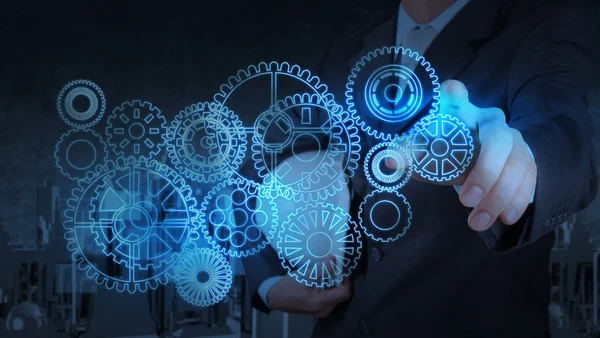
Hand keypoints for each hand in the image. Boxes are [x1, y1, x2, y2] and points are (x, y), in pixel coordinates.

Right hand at [266, 275, 351, 317]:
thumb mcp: (306, 275)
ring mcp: (322, 310)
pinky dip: (329, 287)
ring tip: (328, 271)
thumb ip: (322, 269)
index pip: (344, 292)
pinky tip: (323, 278)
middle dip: (340, 279)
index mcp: (321, 302)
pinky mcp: (319, 308)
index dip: (346, 279)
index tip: (342, 267)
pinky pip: (330, 297)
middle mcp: (324, 309)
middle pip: (342, 294)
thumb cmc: (289, 286)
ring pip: (336, 295)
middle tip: (335, 267)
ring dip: (335, 282)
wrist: (275, 296)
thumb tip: (334, 259)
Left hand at [387, 80, 536, 230]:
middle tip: (465, 200)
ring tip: (478, 222)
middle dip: (485, 171)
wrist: (483, 160)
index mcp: (464, 113)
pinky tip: (505, 218)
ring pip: (517, 164)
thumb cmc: (450, 150)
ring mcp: (516, 142)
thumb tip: (389, 160)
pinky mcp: (527, 161)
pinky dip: (517, 201)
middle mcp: (493, 122)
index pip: (457, 96)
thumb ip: (411, 154)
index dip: (455, 94)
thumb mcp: (429, 152)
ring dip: (499, 196)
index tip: (451, 91)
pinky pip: (529, 180)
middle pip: (498, 140)